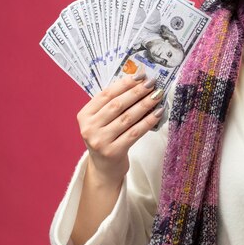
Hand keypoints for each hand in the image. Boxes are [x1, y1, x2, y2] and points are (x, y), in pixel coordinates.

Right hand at [76, 73, 164, 187]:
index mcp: (84, 115)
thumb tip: (138, 81)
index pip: (106, 94)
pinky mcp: (113, 152)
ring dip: (145, 104)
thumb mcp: (102, 120)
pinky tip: (158, 113)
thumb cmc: (107, 138)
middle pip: (117, 105)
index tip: (140, 76)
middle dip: (137, 92)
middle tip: (152, 83)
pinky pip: (135, 132)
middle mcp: (89, 128)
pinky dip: (148, 121)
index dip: (124, 84)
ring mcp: (100, 141)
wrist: (104, 169)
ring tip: (157, 95)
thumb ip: (113, 103)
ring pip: (127, 117)